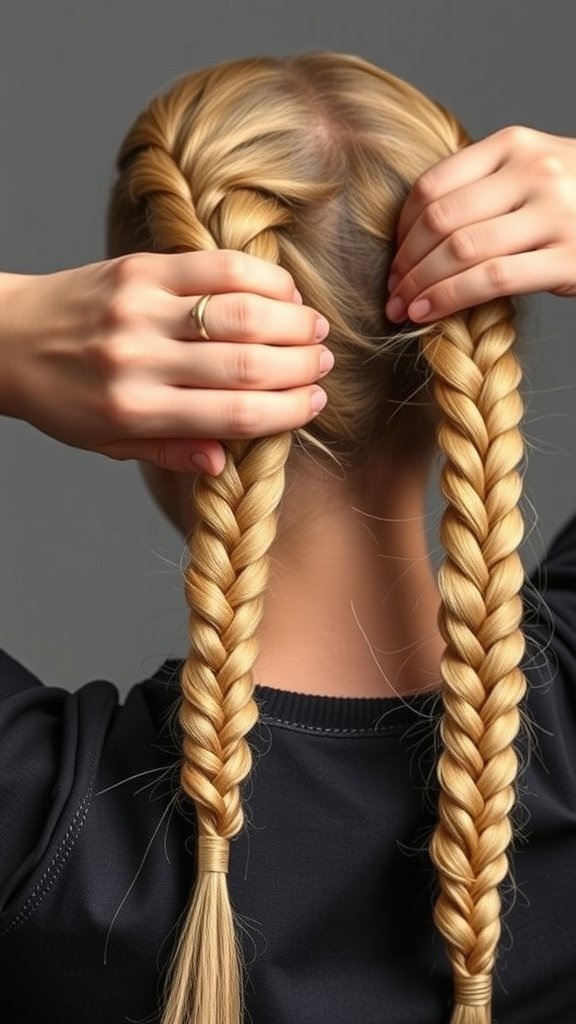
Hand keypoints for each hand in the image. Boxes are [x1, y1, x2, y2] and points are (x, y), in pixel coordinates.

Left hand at [0, 251, 331, 474]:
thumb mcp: (109, 442)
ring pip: (240, 312)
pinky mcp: (139, 268)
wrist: (6, 337)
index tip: (314, 404)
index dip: (287, 410)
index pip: (235, 415)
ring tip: (315, 330)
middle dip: (300, 365)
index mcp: (136, 410)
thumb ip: (170, 451)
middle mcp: (140, 358)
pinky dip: (260, 278)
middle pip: (247, 363)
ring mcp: (141, 307)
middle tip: (324, 365)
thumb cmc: (62, 398)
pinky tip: (281, 292)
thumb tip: (227, 462)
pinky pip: (216, 267)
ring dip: (291, 322)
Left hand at [385, 125, 575, 322]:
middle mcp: (534, 172)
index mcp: (514, 145)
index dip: (401, 231)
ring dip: (420, 285)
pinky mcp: (566, 258)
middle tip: (392, 292)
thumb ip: (481, 189)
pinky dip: (449, 299)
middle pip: (440, 220)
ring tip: (403, 308)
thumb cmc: (573, 203)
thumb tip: (412, 234)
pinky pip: (491, 279)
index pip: (432, 186)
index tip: (393, 260)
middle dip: (405, 263)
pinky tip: (428, 313)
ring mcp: (554, 214)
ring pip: (460, 251)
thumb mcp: (531, 175)